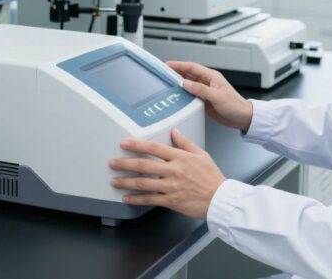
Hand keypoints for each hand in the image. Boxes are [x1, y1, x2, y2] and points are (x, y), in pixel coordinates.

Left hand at [109, 128, 224, 218]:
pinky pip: (150, 199)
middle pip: (144, 165)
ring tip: (114, 180)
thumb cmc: (212, 177)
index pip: (154, 148)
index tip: (124, 143)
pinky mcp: (171, 200)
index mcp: (180, 157)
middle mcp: (173, 170)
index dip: (137, 145)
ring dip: (126, 182)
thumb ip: (185, 143)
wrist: (219, 199)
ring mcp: (171, 186)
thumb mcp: (201, 154)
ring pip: (143, 183)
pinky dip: (136, 199)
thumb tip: (174, 131)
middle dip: (125, 163)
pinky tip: (126, 198)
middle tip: (112, 163)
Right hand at [168, 60, 252, 130]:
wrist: (243, 118)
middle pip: (188, 75)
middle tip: (163, 73)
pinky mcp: (204, 100)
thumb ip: (201, 90)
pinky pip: (191, 95)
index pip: (192, 68)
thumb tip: (185, 83)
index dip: (179, 65)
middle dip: (176, 72)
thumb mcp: (217, 97)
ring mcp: (205, 91)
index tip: (168, 64)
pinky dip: (183, 95)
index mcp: (211, 77)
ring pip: (188, 84)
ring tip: (166, 84)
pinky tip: (177, 97)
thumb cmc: (235, 106)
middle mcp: (207, 82)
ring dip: (178, 84)